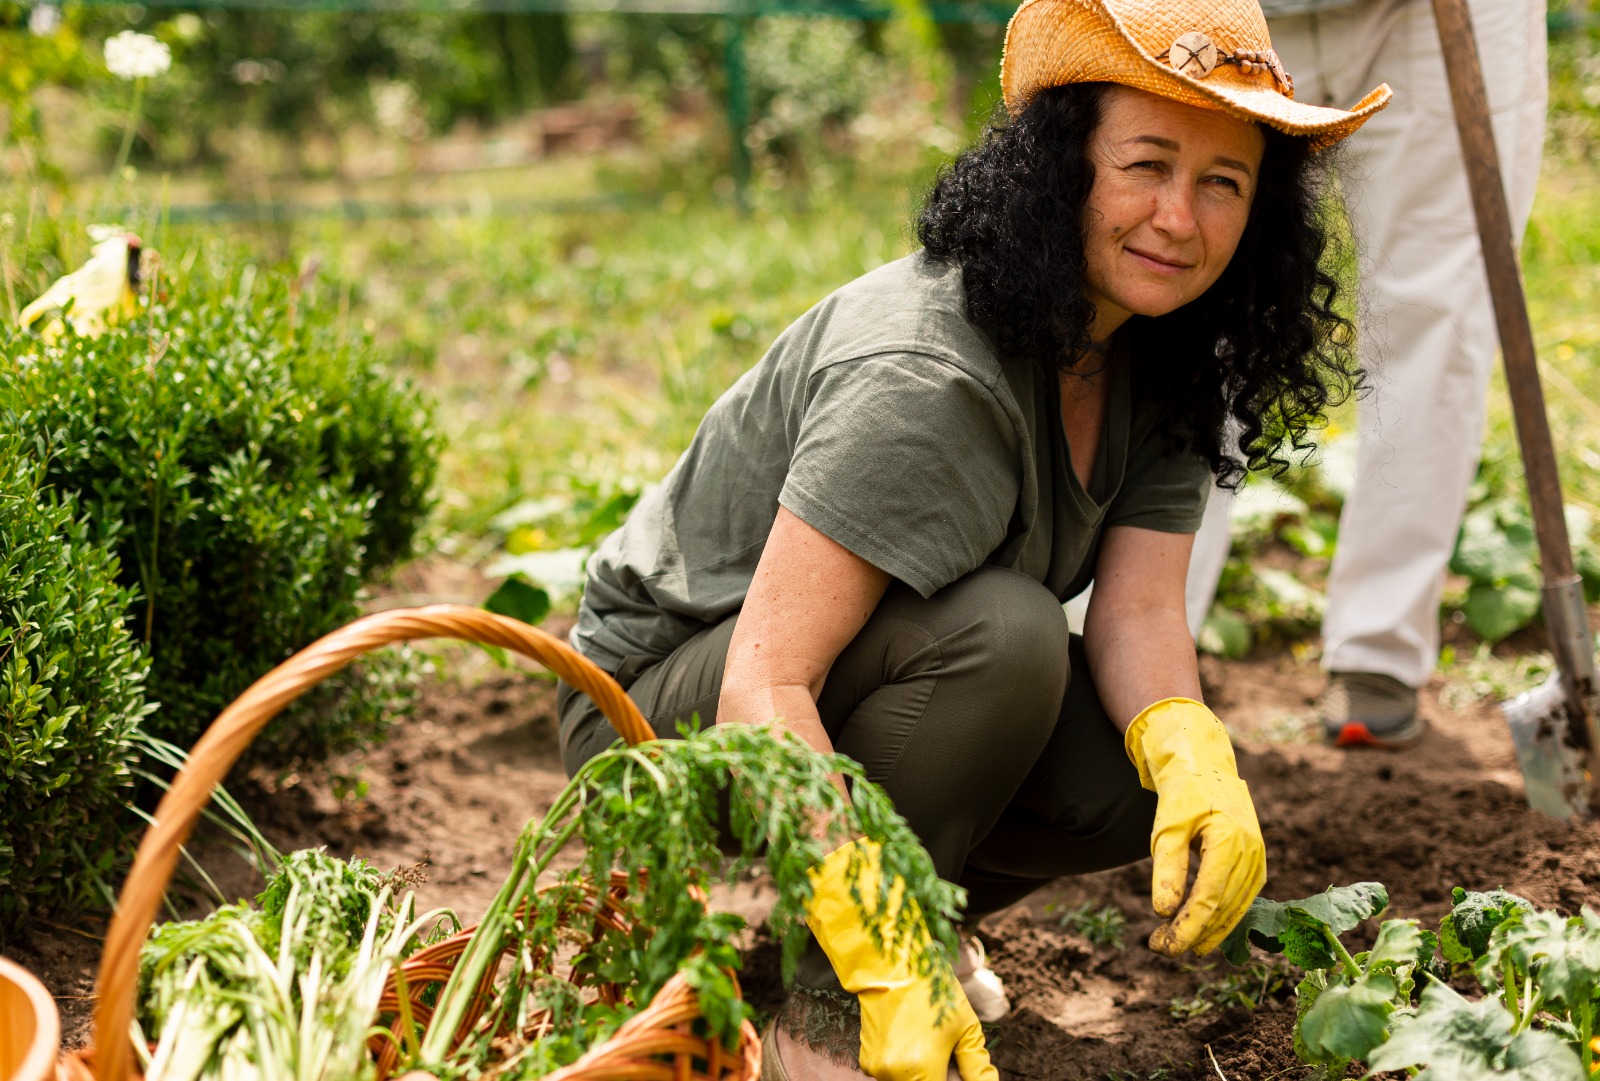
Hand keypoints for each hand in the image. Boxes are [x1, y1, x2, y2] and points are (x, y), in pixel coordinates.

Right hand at [805, 839, 996, 1080]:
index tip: (960, 1067)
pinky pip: (894, 1072)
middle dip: (942, 1075)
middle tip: (948, 1051)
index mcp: (922, 1071)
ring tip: (929, 1039)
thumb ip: (977, 1066)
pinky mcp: (867, 1060)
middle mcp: (894, 1075)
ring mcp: (877, 1069)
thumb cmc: (933, 991)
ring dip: (924, 1071)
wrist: (890, 964)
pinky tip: (911, 1036)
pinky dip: (906, 1063)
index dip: (956, 1080)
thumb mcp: (965, 1027)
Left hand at [1123, 698, 1265, 956]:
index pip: (1209, 898)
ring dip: (1206, 930)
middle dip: (1192, 933)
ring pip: (1235, 908)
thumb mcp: (1167, 828)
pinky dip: (1221, 917)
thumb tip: (1164, 912)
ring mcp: (1258, 858)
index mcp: (1230, 841)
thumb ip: (1167, 869)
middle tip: (1160, 949)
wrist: (1206, 765)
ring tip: (1175, 945)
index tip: (1165, 946)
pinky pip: (1241, 898)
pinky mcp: (1255, 862)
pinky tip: (1201, 930)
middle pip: (1223, 908)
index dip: (1188, 927)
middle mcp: (1251, 853)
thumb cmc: (1183, 794)